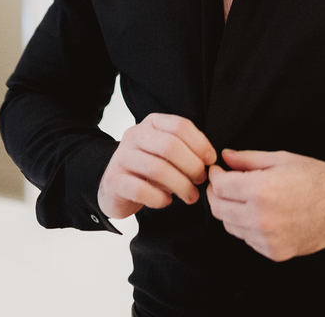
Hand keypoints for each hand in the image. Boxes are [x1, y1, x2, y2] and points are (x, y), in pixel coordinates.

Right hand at [98, 113, 216, 219]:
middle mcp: (134, 135)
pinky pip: (140, 189)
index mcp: (152, 123)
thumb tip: (210, 160)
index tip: (211, 161)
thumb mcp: (169, 154)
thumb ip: (188, 150)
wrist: (117, 187)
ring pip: (157, 169)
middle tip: (201, 180)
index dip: (200, 143)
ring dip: (181, 185)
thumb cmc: (150, 170)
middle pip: (170, 146)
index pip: (180, 125)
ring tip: (190, 196)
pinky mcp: (113, 180)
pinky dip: (158, 198)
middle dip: (192, 166)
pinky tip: (166, 201)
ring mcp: (121, 157)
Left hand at [206, 149, 324, 261]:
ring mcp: (266, 238)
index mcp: (262, 190)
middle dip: (217, 194)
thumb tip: (225, 157)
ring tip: (243, 198)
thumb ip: (248, 159)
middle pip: (219, 209)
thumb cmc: (314, 179)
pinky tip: (258, 214)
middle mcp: (260, 217)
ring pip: (229, 226)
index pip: (221, 187)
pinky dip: (246, 226)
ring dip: (230, 211)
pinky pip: (246, 239)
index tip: (218, 171)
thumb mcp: (281, 159)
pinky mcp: (272, 251)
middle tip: (224, 184)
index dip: (215, 177)